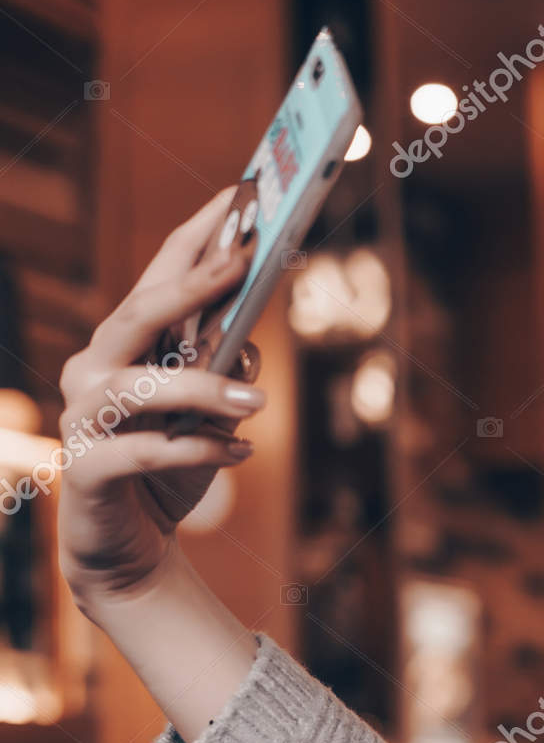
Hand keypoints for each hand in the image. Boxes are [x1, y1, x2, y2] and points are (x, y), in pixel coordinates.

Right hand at [57, 186, 267, 613]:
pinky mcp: (89, 473)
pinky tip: (241, 451)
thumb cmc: (171, 466)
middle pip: (136, 315)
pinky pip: (145, 453)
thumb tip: (247, 335)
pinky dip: (198, 449)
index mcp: (122, 347)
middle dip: (191, 285)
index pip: (157, 278)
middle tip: (245, 261)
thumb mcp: (209, 411)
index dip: (196, 237)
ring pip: (140, 386)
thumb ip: (221, 368)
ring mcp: (84, 421)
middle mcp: (93, 372)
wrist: (134, 546)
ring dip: (206, 386)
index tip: (241, 197)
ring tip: (260, 401)